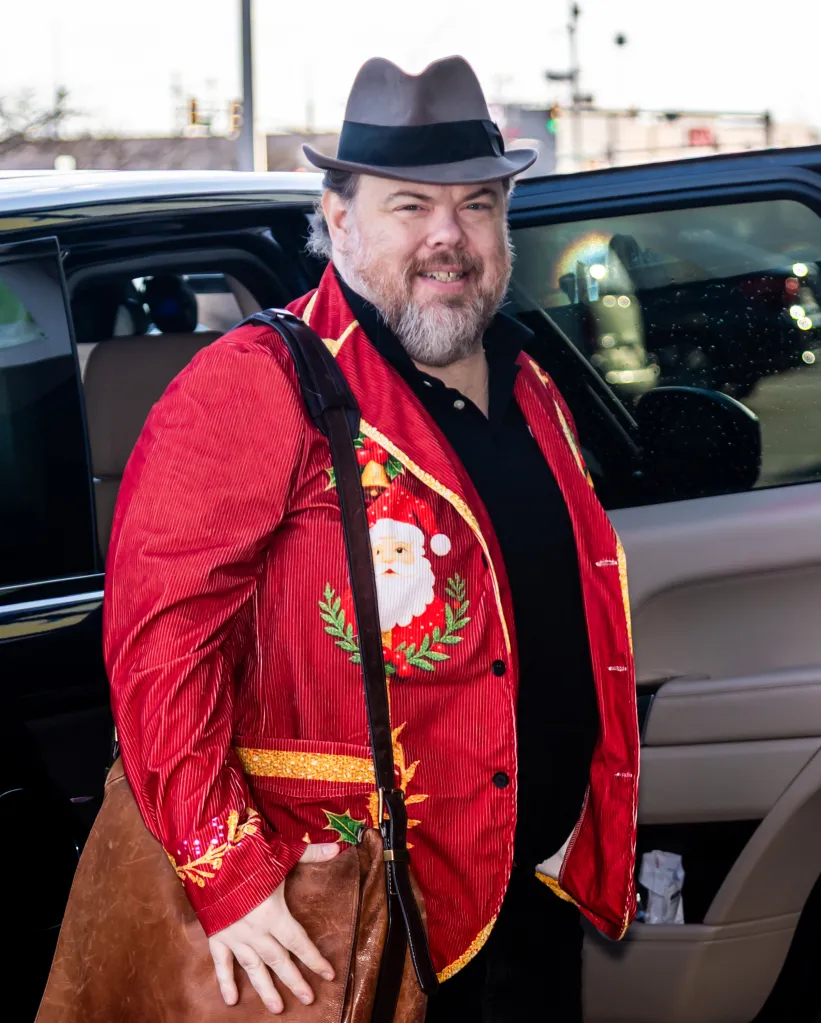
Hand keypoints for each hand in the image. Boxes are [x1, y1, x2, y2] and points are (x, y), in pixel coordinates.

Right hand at [208, 842, 340, 1012]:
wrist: (210, 853)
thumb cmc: (250, 852)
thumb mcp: (284, 851)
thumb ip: (312, 853)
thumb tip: (338, 847)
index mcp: (273, 913)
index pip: (299, 942)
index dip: (314, 959)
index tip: (329, 975)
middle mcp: (255, 930)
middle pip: (278, 961)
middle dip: (294, 981)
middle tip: (308, 999)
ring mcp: (234, 935)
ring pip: (253, 967)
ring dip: (265, 989)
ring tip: (277, 1008)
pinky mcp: (216, 934)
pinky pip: (220, 962)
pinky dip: (225, 981)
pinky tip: (231, 1000)